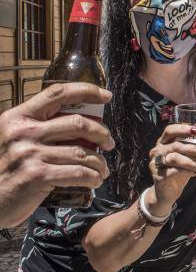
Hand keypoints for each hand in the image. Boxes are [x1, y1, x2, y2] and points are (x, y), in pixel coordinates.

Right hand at [0, 83, 113, 226]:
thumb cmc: (7, 168)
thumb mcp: (15, 139)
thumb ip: (41, 127)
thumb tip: (83, 122)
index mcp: (18, 117)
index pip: (57, 93)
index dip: (86, 90)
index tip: (106, 96)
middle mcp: (23, 132)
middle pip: (78, 123)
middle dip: (101, 133)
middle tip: (109, 143)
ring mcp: (30, 154)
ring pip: (82, 152)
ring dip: (100, 162)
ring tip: (102, 169)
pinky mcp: (37, 176)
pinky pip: (77, 173)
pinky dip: (92, 177)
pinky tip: (95, 180)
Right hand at [147, 123, 195, 212]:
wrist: (166, 192)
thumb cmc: (178, 169)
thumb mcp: (187, 155)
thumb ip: (194, 140)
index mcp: (163, 142)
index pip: (170, 131)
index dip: (182, 129)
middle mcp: (157, 151)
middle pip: (176, 145)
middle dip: (195, 148)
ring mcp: (156, 163)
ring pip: (175, 159)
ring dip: (193, 162)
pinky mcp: (158, 176)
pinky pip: (174, 171)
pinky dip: (187, 171)